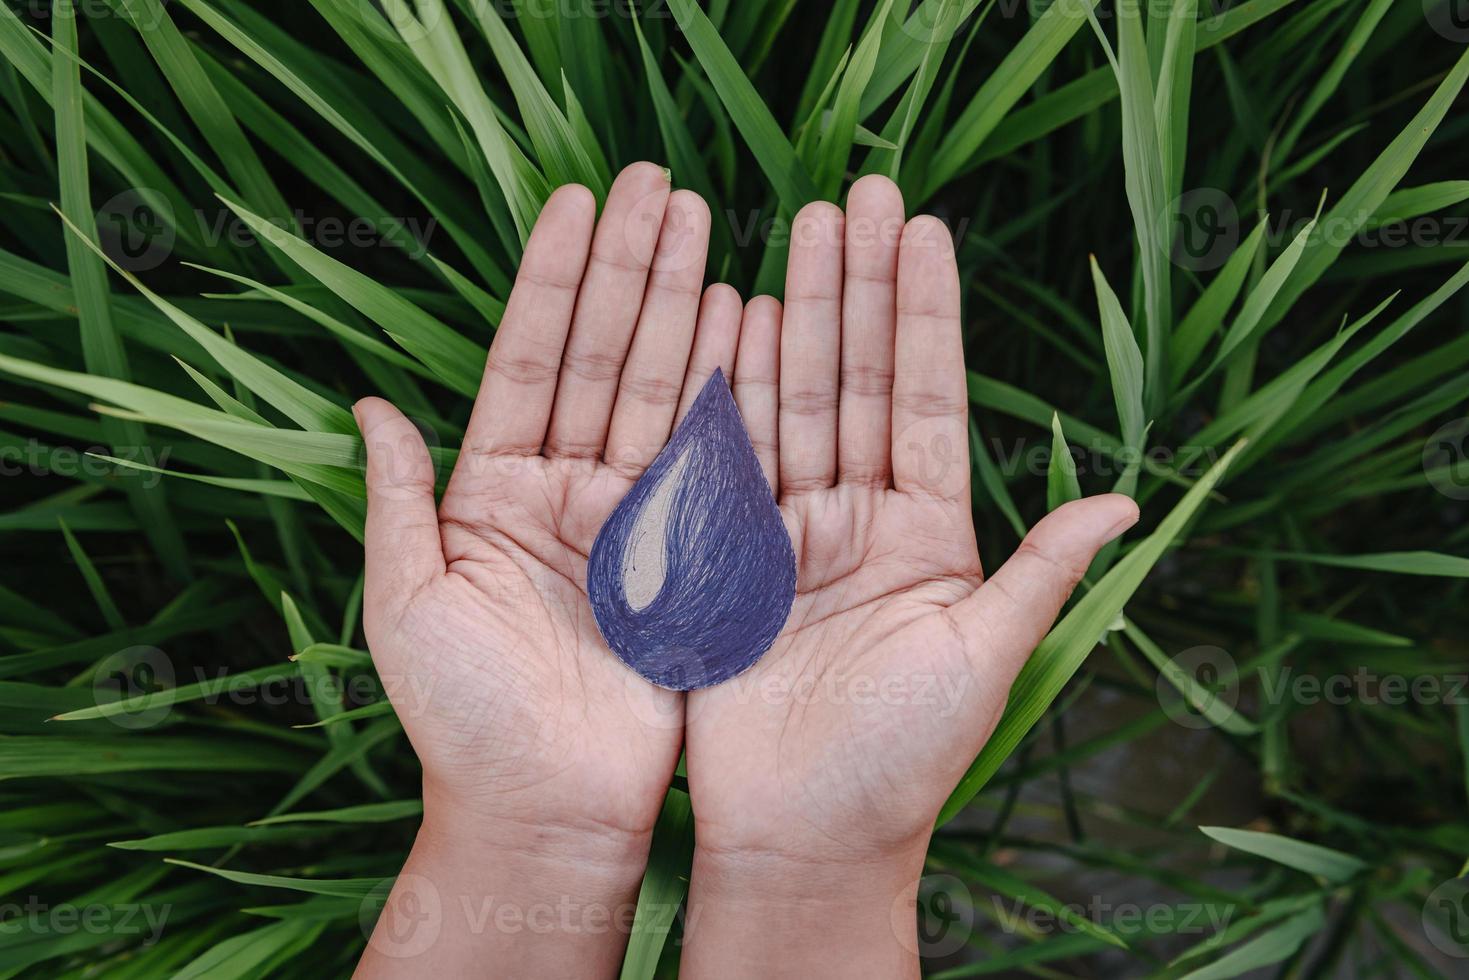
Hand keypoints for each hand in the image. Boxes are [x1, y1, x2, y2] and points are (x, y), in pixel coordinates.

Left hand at [354, 163, 742, 974]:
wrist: (545, 810)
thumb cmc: (459, 720)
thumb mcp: (406, 605)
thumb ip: (396, 500)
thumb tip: (366, 404)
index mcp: (494, 491)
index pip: (529, 361)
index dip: (553, 281)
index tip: (580, 202)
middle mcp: (567, 490)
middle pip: (605, 358)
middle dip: (633, 270)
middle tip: (666, 185)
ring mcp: (634, 518)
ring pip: (663, 394)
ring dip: (684, 309)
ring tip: (710, 227)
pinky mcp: (692, 557)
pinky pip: (713, 462)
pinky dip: (730, 394)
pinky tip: (747, 323)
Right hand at [681, 176, 1138, 976]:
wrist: (801, 833)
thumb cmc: (901, 764)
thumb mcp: (981, 660)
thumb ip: (1040, 573)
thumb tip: (1129, 500)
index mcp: (928, 534)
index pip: (928, 401)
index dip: (927, 315)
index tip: (921, 229)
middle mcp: (860, 519)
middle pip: (858, 381)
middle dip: (856, 288)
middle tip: (853, 194)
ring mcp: (789, 532)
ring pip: (793, 403)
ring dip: (795, 318)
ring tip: (795, 230)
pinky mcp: (725, 558)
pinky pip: (725, 459)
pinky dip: (725, 389)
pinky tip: (729, 316)